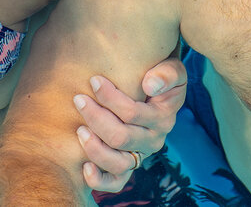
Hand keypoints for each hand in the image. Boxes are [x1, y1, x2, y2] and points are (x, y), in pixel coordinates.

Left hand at [74, 56, 186, 191]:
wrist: (158, 86)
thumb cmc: (159, 74)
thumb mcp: (172, 68)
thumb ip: (166, 74)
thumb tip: (149, 85)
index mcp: (163, 118)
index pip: (133, 113)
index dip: (110, 98)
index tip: (94, 80)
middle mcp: (153, 140)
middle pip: (121, 137)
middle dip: (96, 118)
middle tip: (79, 99)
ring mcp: (140, 155)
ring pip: (118, 163)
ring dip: (95, 148)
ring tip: (79, 129)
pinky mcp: (128, 165)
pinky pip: (116, 182)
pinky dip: (100, 180)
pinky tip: (85, 167)